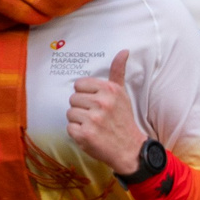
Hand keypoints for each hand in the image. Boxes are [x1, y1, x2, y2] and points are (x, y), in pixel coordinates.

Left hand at [65, 49, 145, 174]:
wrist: (130, 149)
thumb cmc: (123, 119)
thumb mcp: (122, 93)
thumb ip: (118, 71)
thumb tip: (124, 50)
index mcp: (109, 90)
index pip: (79, 84)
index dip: (85, 95)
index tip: (95, 103)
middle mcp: (102, 103)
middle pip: (73, 99)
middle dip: (82, 108)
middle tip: (96, 117)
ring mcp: (93, 119)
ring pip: (70, 113)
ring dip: (78, 121)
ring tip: (93, 126)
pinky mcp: (85, 134)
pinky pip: (69, 128)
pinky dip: (77, 133)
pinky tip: (90, 135)